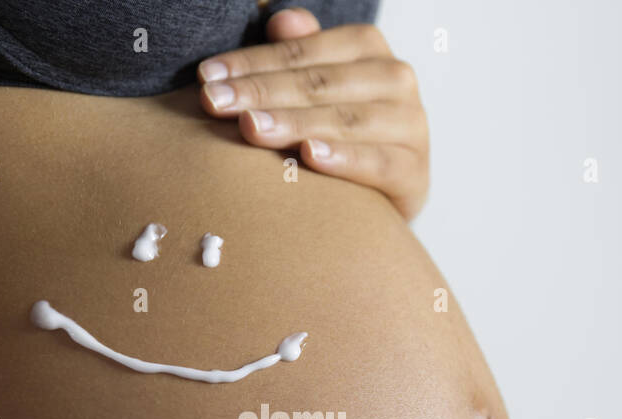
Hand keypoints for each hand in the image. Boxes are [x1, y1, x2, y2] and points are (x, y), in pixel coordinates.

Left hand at [197, 7, 429, 220]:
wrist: (385, 196)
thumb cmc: (340, 135)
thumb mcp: (316, 90)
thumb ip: (299, 55)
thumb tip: (280, 20)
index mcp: (368, 49)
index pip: (302, 53)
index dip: (252, 62)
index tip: (206, 77)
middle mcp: (396, 79)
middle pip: (319, 84)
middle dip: (261, 93)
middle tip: (214, 103)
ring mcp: (410, 125)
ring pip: (344, 120)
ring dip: (293, 123)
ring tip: (248, 127)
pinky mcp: (415, 172)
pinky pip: (377, 163)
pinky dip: (343, 158)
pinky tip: (308, 155)